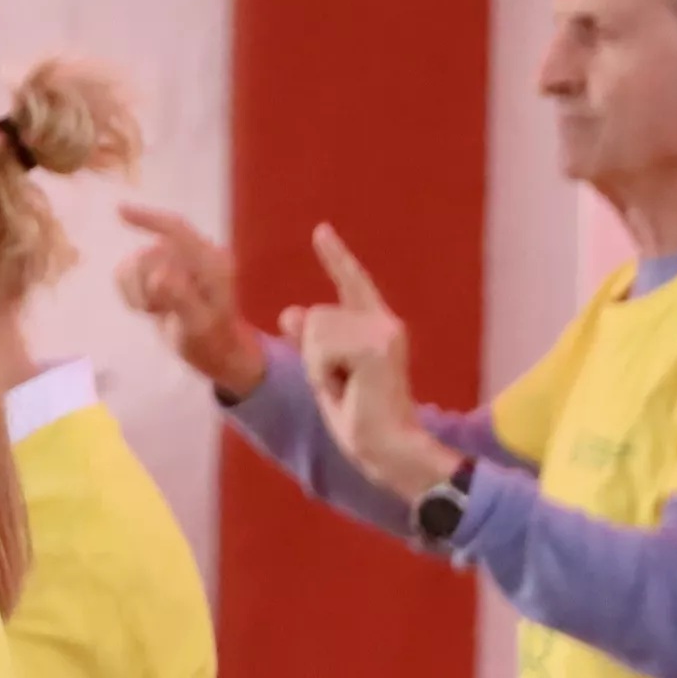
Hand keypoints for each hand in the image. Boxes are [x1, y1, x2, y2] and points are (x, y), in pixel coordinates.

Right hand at [111, 204, 268, 398]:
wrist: (217, 354)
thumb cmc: (214, 341)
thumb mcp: (199, 324)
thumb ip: (180, 299)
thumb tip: (156, 277)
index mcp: (210, 261)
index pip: (176, 230)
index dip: (149, 218)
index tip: (120, 211)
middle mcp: (192, 257)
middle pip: (148, 254)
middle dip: (142, 284)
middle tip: (153, 312)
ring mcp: (175, 266)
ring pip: (135, 264)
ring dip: (136, 291)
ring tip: (154, 312)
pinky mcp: (160, 277)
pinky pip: (129, 275)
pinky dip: (131, 294)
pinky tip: (148, 308)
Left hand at [283, 227, 461, 499]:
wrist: (387, 446)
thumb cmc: (360, 416)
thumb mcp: (326, 373)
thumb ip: (312, 342)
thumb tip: (290, 312)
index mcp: (376, 326)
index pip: (352, 282)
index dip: (335, 256)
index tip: (320, 230)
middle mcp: (384, 322)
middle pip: (315, 317)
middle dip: (314, 356)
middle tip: (343, 385)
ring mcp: (383, 332)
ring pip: (315, 331)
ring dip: (318, 367)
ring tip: (347, 388)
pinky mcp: (375, 347)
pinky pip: (320, 349)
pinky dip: (323, 375)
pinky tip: (349, 390)